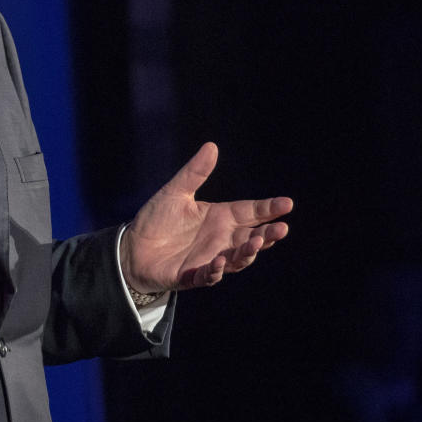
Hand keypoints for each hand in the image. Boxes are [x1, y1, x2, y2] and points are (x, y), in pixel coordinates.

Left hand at [120, 142, 292, 292]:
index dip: (269, 208)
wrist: (133, 247)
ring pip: (238, 258)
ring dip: (248, 252)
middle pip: (252, 237)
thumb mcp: (175, 192)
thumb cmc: (158, 219)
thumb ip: (194, 173)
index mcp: (220, 217)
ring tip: (256, 242)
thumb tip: (212, 146)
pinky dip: (216, 270)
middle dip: (268, 234)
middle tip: (281, 229)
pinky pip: (210, 275)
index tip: (287, 203)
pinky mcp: (194, 275)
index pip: (250, 211)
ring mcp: (211, 258)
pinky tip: (220, 261)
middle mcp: (221, 239)